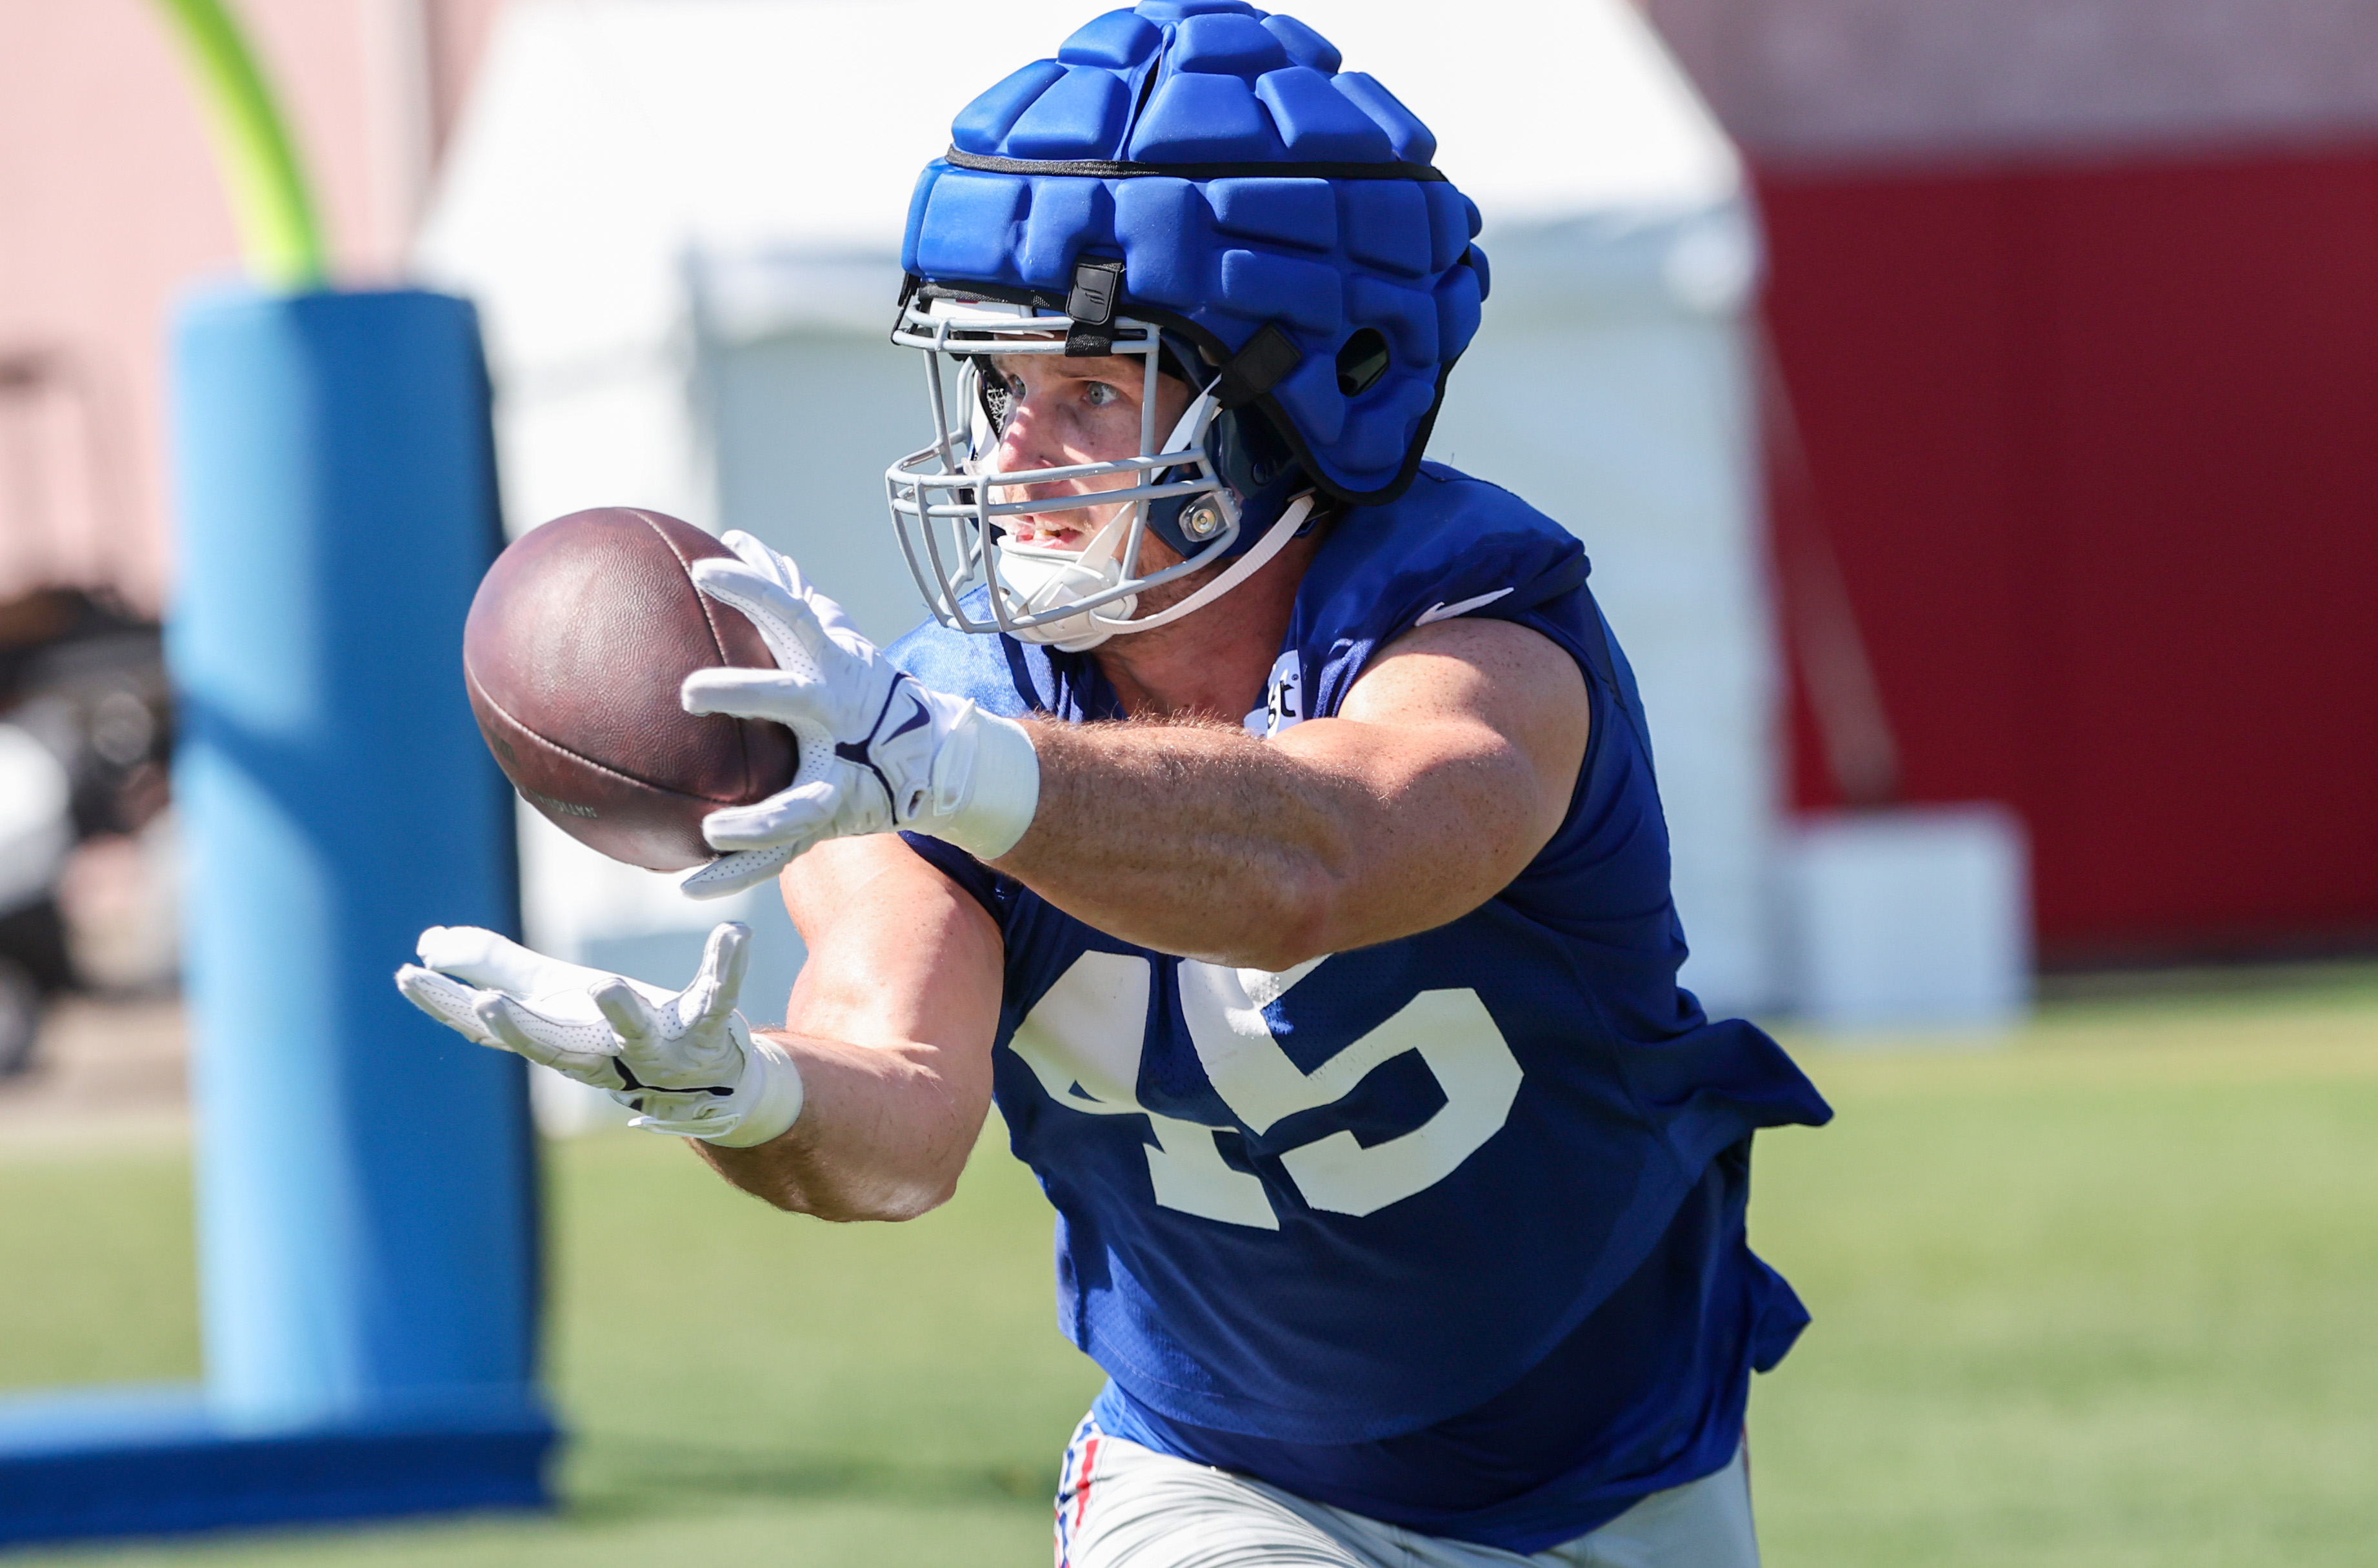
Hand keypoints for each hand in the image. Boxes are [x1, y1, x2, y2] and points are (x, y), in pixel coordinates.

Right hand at [394, 922, 803, 1146]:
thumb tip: (430, 943)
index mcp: (558, 1039)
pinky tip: (734, 934)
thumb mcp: (555, 996)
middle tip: (488, 1004)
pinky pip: (717, 998)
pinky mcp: (707, 1030)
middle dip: (521, 1027)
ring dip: (622, 1011)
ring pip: (636, 1032)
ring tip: (608, 985)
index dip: (446, 1004)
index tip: (407, 975)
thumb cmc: (619, 1031)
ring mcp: (657, 1046)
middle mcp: (602, 1051)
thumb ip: (496, 968)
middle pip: (554, 1044)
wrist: (709, 1078)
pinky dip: (725, 967)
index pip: (492, 1027)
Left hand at [675, 532, 1039, 897]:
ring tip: (709, 834)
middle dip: (745, 693)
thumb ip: (792, 594)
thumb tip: (744, 540)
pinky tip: (687, 888)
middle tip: (688, 692)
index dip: (752, 589)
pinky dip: (733, 872)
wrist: (936, 759)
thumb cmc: (869, 690)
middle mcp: (837, 713)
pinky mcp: (831, 820)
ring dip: (754, 819)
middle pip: (791, 697)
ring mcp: (839, 772)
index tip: (704, 571)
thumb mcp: (839, 639)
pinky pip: (779, 850)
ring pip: (796, 798)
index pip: (791, 615)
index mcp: (833, 666)